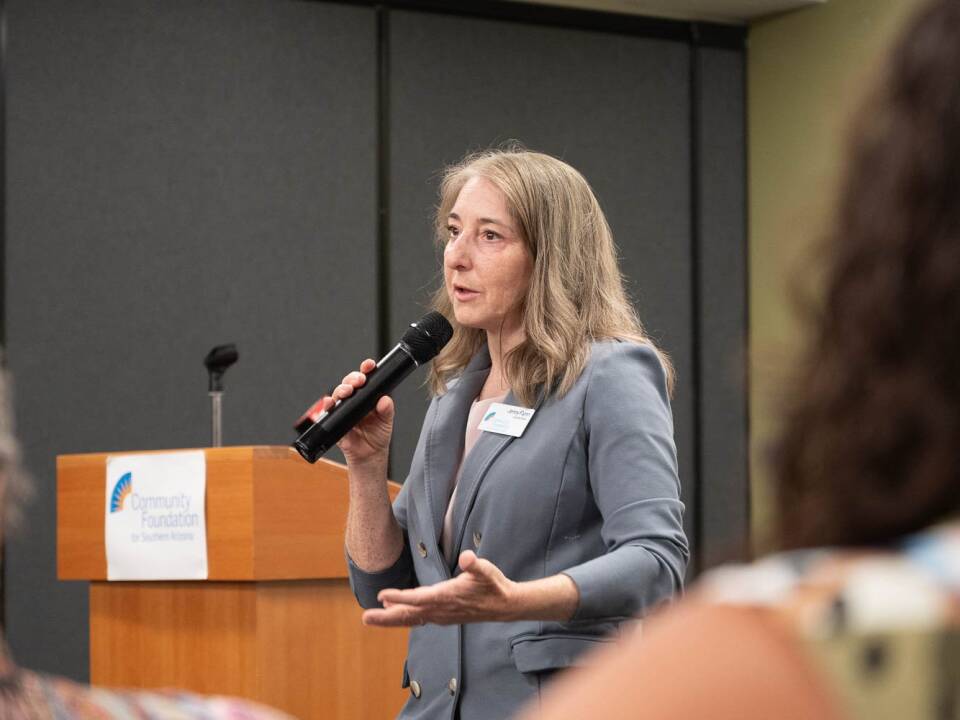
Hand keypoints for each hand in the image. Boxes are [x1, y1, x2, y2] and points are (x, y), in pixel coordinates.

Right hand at [328, 358, 394, 465]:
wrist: (369, 455)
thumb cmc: (378, 435)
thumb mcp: (386, 421)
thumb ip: (386, 410)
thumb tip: (385, 400)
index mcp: (367, 396)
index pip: (365, 378)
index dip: (366, 369)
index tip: (369, 365)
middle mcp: (354, 399)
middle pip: (349, 383)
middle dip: (353, 378)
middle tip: (359, 380)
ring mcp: (343, 409)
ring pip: (338, 394)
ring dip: (341, 389)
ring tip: (347, 391)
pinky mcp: (335, 420)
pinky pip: (328, 411)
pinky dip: (327, 405)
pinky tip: (330, 403)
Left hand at [362, 551, 518, 626]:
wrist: (504, 606)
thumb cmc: (494, 585)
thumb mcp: (487, 571)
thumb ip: (475, 565)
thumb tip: (468, 558)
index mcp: (448, 596)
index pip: (419, 598)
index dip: (400, 597)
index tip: (382, 596)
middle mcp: (441, 609)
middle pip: (409, 615)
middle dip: (386, 618)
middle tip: (365, 617)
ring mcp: (441, 615)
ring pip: (411, 618)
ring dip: (390, 619)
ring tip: (370, 617)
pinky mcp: (442, 615)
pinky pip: (417, 618)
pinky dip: (403, 616)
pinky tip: (393, 612)